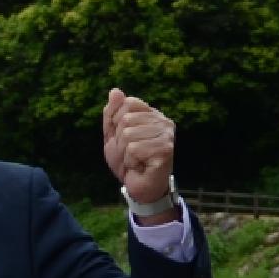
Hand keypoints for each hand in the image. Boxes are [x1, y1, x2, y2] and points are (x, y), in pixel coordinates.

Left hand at [103, 89, 175, 206]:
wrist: (137, 187)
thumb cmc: (127, 161)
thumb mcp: (112, 136)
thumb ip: (112, 114)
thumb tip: (115, 91)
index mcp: (152, 114)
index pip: (127, 103)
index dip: (116, 123)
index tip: (123, 138)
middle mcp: (163, 122)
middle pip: (125, 119)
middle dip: (119, 140)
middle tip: (130, 153)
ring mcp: (167, 135)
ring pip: (128, 134)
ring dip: (125, 152)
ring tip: (135, 159)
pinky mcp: (165, 150)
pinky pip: (134, 149)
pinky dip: (131, 160)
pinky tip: (141, 166)